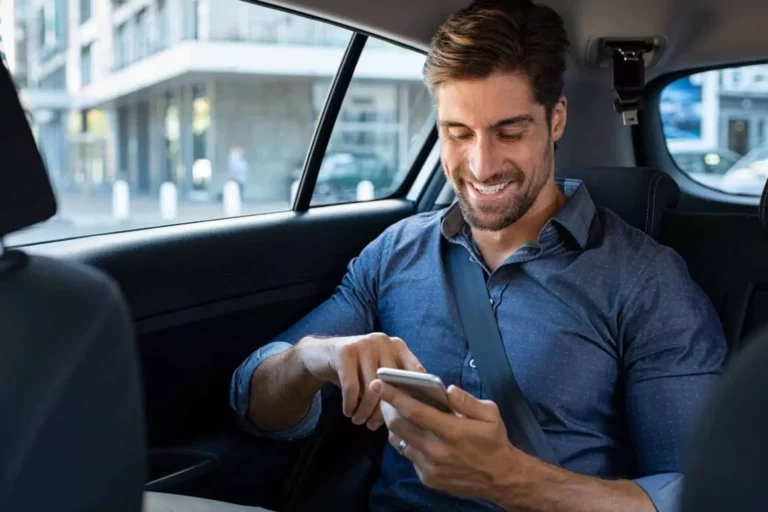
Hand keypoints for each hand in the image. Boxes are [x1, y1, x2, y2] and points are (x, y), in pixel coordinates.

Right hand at [296, 333, 424, 429]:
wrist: (320, 355)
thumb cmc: (356, 371)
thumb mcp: (377, 375)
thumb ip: (395, 386)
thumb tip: (410, 413)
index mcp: (397, 346)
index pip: (416, 372)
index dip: (415, 395)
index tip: (407, 416)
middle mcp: (383, 341)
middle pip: (392, 384)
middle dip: (383, 410)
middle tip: (373, 426)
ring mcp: (364, 344)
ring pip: (371, 388)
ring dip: (365, 411)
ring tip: (359, 421)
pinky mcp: (345, 351)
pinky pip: (351, 387)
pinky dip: (350, 405)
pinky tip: (348, 412)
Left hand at [371, 380, 529, 501]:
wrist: (501, 479)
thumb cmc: (495, 441)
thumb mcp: (490, 414)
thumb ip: (467, 401)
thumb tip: (448, 390)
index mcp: (452, 431)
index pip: (415, 411)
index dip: (393, 395)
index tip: (377, 383)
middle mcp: (437, 451)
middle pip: (399, 426)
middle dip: (387, 408)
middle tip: (383, 395)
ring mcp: (430, 467)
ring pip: (400, 442)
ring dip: (395, 426)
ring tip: (395, 412)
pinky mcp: (427, 478)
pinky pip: (409, 456)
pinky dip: (407, 443)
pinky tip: (413, 433)